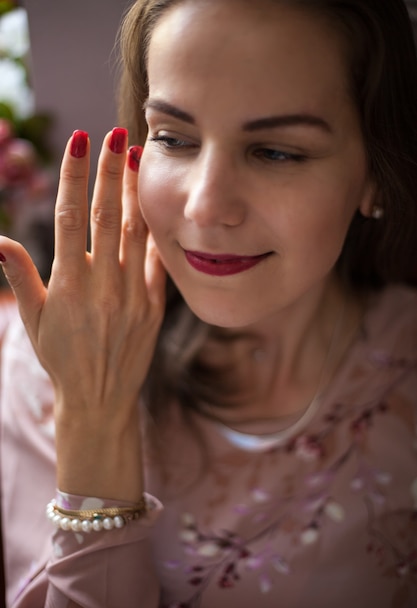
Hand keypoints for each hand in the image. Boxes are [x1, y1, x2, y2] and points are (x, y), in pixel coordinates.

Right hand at [0, 128, 165, 500]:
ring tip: (139, 158)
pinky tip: (156, 205)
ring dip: (135, 193)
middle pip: (106, 216)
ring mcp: (132, 295)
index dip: (74, 176)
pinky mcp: (154, 306)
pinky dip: (156, 231)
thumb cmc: (61, 359)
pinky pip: (156, 262)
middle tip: (116, 134)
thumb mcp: (35, 321)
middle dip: (111, 171)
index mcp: (68, 285)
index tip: (80, 142)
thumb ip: (21, 276)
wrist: (100, 398)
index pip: (70, 218)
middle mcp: (103, 285)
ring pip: (134, 233)